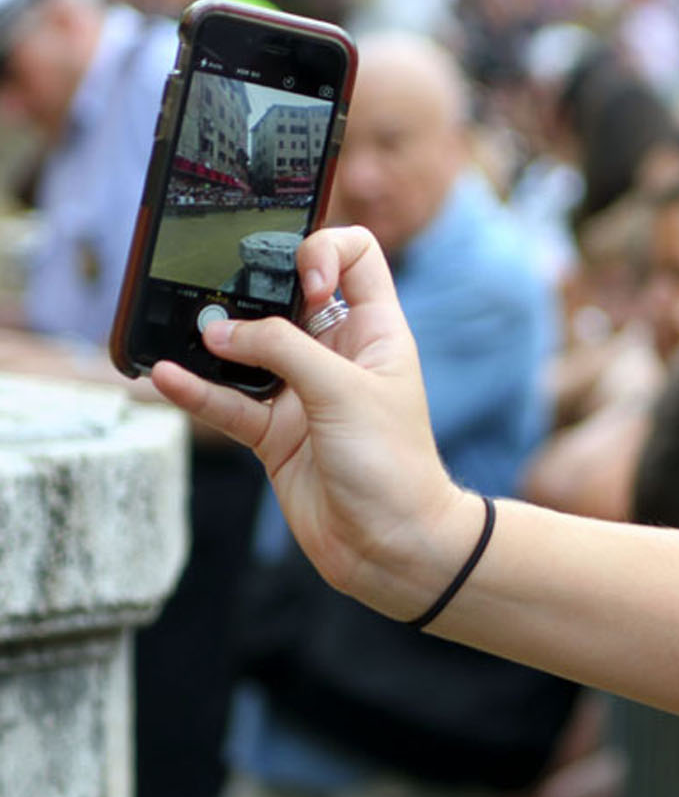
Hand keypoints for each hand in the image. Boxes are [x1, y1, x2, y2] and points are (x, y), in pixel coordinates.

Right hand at [151, 226, 477, 617]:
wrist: (392, 547)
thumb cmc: (394, 466)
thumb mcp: (344, 392)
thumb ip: (283, 350)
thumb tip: (222, 331)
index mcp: (375, 330)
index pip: (355, 256)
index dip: (325, 249)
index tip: (304, 279)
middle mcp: (337, 353)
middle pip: (286, 295)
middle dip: (251, 289)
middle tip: (226, 298)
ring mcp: (303, 392)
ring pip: (247, 350)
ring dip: (215, 341)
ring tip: (189, 334)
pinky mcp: (274, 432)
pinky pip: (226, 401)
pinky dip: (196, 390)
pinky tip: (167, 377)